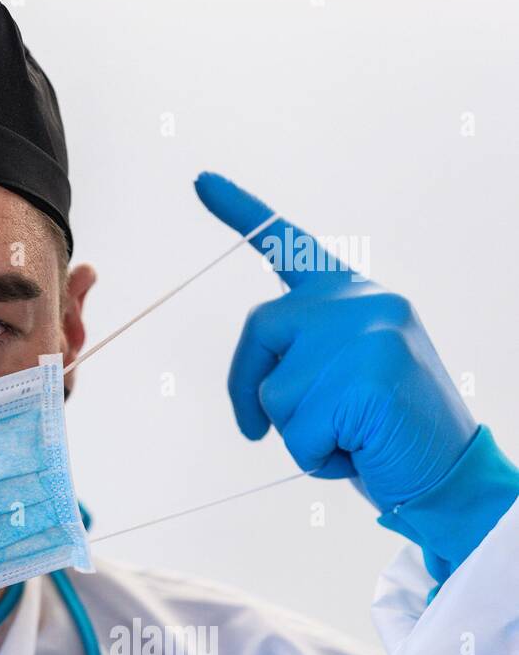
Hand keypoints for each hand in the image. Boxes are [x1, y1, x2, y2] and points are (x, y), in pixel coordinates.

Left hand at [194, 172, 475, 512]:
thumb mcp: (343, 376)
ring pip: (275, 394)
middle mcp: (364, 303)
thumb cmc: (385, 431)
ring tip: (351, 436)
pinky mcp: (369, 381)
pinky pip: (297, 435)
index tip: (200, 180)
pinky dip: (317, 459)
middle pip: (260, 330)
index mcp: (357, 296)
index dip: (243, 213)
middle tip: (255, 431)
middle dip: (247, 389)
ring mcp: (368, 338)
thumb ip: (306, 351)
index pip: (291, 248)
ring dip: (297, 434)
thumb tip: (259, 376)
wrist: (453, 475)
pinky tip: (361, 452)